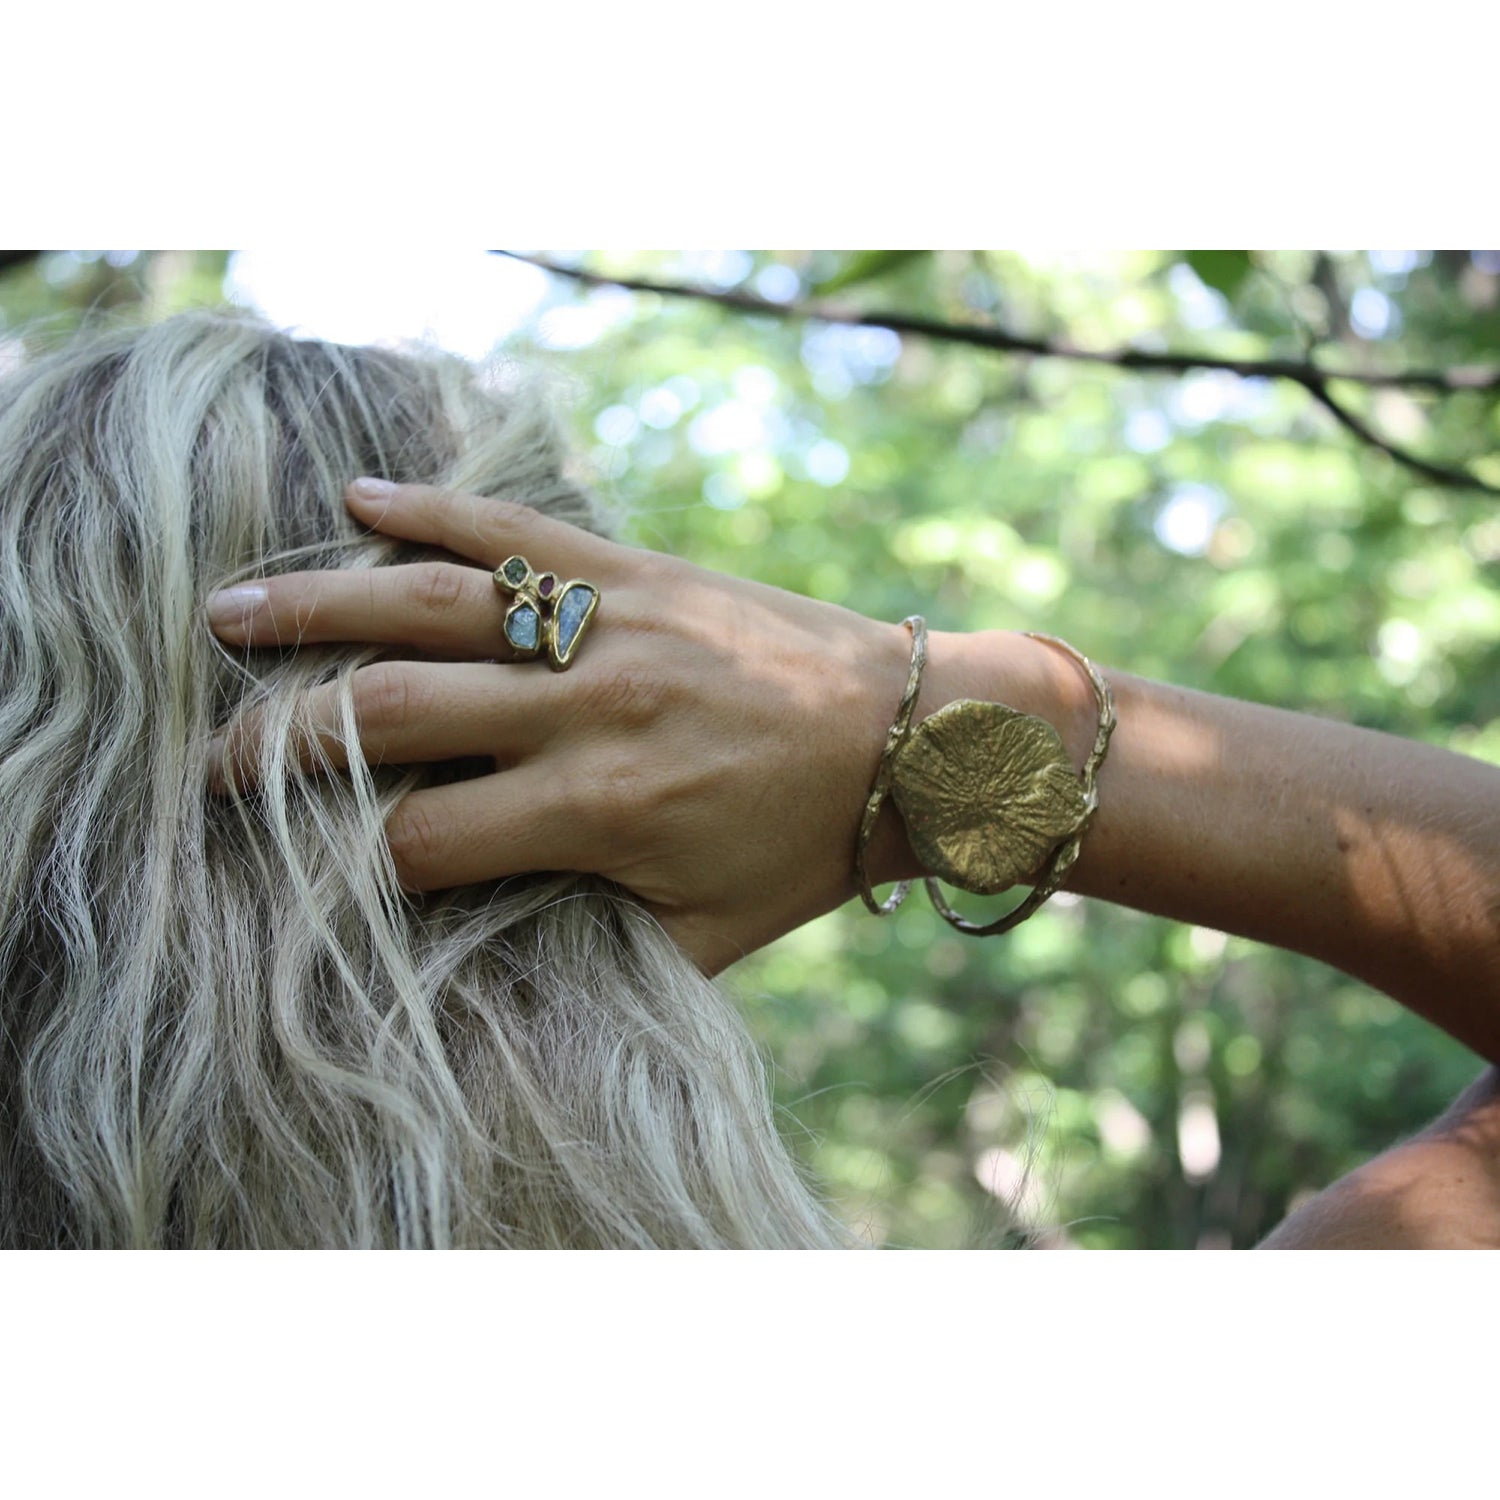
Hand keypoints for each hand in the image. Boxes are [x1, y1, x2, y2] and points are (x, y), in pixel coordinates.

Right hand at [205, 479, 923, 972]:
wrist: (915, 738)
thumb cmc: (807, 848)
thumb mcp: (704, 934)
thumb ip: (592, 947)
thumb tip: (486, 969)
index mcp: (599, 810)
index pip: (422, 840)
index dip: (340, 861)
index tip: (284, 865)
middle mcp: (589, 708)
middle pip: (396, 714)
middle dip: (288, 743)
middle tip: (210, 755)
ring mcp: (612, 624)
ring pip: (433, 605)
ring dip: (320, 605)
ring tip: (228, 611)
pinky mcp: (641, 566)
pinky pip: (521, 530)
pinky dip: (436, 510)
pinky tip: (359, 498)